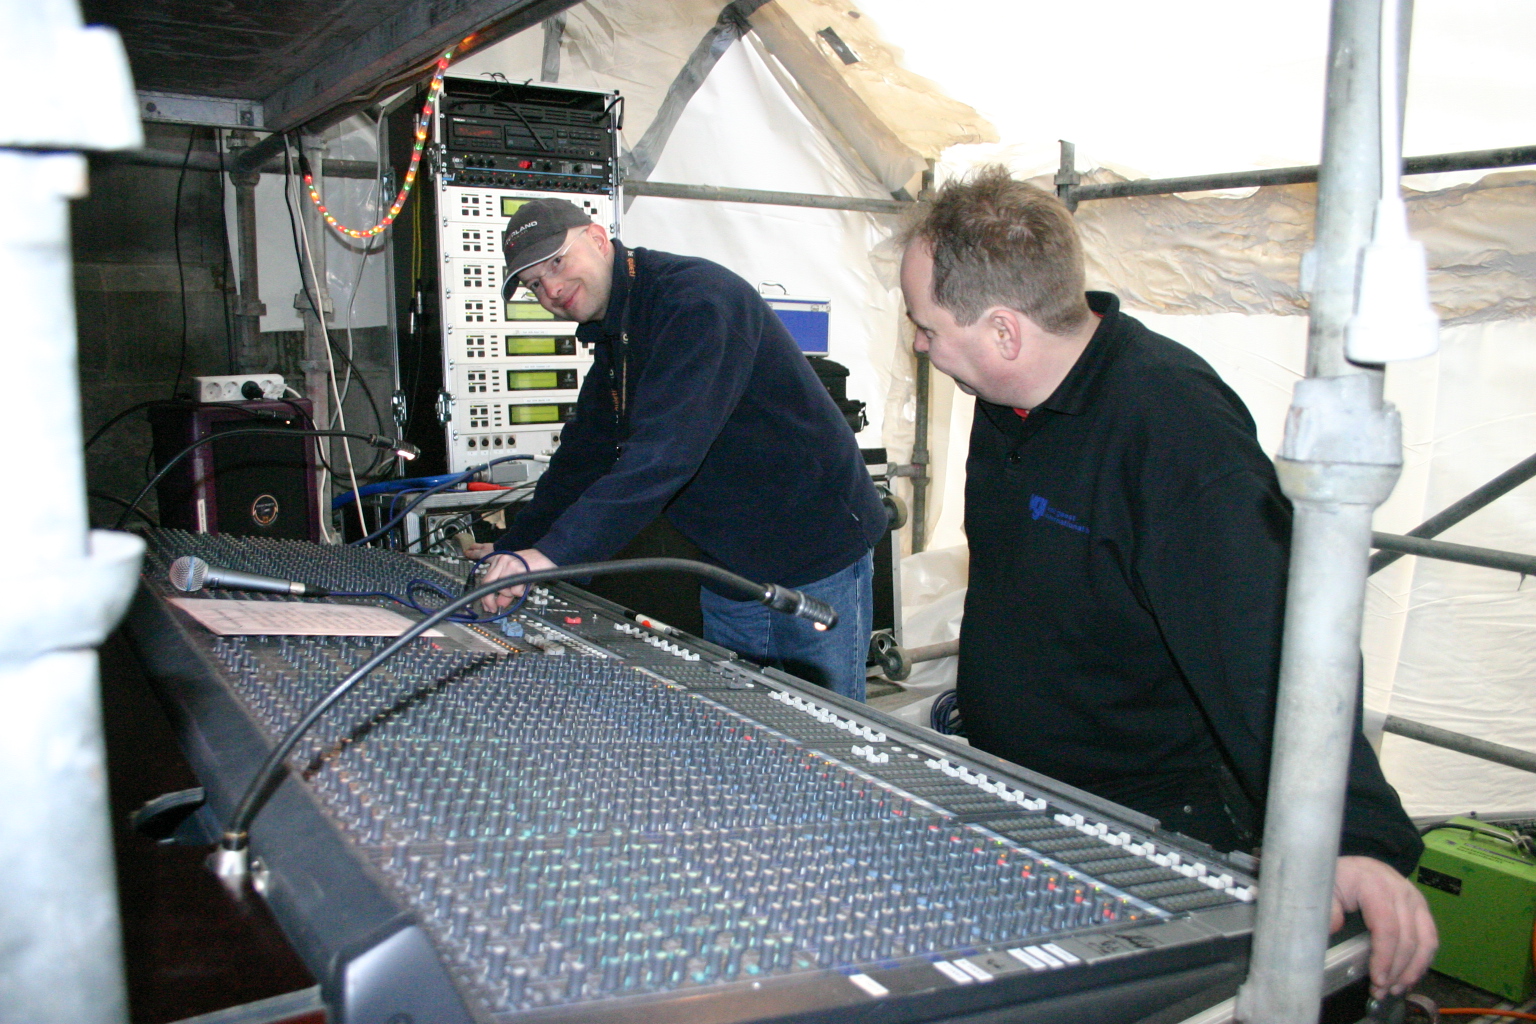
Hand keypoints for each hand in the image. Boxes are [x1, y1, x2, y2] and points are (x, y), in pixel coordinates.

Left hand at [478, 548, 555, 613]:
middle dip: (490, 600)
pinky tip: (527, 584)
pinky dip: (521, 592)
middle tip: (494, 608)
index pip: (485, 580)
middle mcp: (501, 561)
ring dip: (513, 593)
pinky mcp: (518, 570)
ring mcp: (509, 565)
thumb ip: (506, 590)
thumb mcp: (516, 577)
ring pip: (503, 589)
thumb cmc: (533, 565)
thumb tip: (499, 603)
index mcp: (498, 560)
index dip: (485, 596)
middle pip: (489, 585)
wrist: (547, 555)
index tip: (487, 606)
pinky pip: (515, 590)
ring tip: (522, 585)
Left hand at [1330, 855, 1437, 998]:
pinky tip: (1409, 975)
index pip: (1387, 928)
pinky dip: (1422, 960)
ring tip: (1396, 989)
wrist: (1355, 864)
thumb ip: (1328, 907)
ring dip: (1413, 969)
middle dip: (1397, 970)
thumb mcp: (1325, 887)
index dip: (1384, 957)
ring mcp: (1415, 898)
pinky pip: (1430, 937)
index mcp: (1376, 885)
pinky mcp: (1422, 907)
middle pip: (1408, 938)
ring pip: (1426, 940)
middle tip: (1382, 991)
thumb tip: (1335, 928)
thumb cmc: (1338, 877)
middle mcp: (1401, 891)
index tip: (1377, 979)